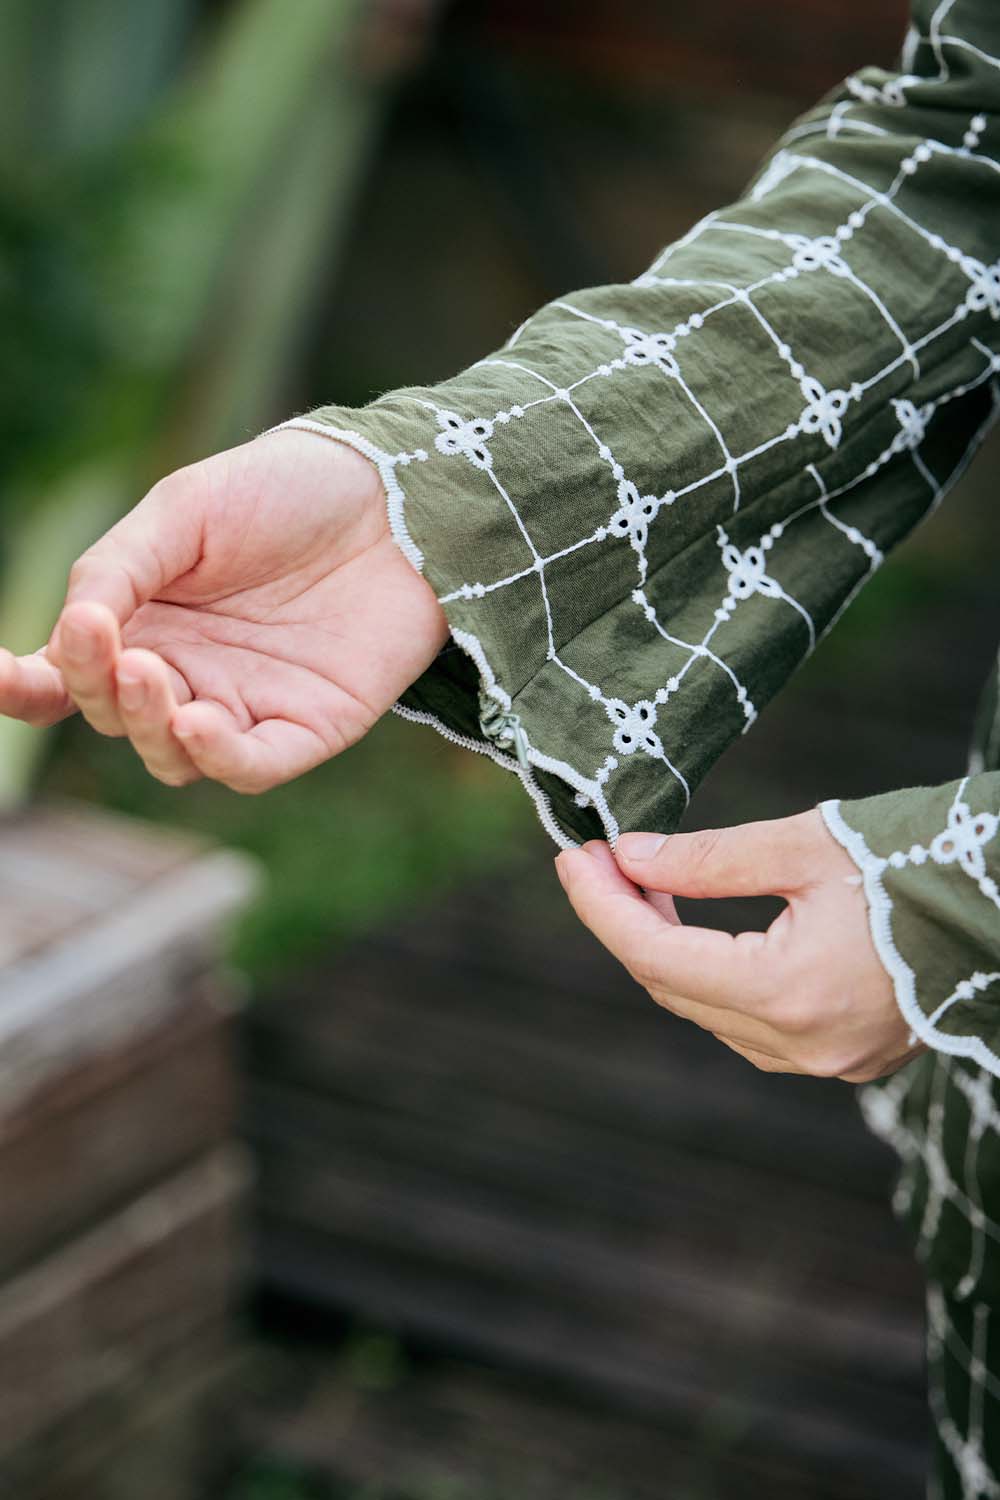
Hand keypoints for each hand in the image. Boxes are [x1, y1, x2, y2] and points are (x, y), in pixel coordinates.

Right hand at [0, 431, 447, 789]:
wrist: (397, 493)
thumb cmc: (287, 491)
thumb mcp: (185, 510)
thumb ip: (119, 567)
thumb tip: (69, 627)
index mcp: (145, 620)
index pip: (68, 676)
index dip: (27, 686)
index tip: (3, 673)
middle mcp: (187, 671)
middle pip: (115, 714)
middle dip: (98, 688)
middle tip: (112, 648)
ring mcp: (246, 705)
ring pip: (173, 754)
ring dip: (148, 726)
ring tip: (153, 677)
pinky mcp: (308, 728)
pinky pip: (252, 768)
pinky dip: (220, 759)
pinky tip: (198, 725)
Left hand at [555, 811, 922, 1082]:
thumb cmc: (915, 861)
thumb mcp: (803, 844)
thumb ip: (706, 860)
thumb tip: (630, 856)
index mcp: (789, 993)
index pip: (656, 956)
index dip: (601, 906)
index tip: (572, 856)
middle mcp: (802, 1045)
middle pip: (673, 989)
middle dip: (625, 923)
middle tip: (598, 862)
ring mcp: (827, 1060)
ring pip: (708, 1013)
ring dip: (665, 951)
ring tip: (643, 883)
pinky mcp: (846, 1054)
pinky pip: (750, 1025)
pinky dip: (712, 976)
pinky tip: (699, 927)